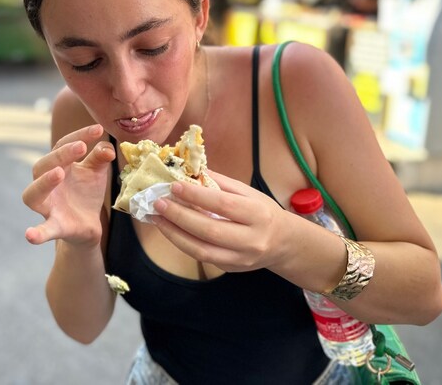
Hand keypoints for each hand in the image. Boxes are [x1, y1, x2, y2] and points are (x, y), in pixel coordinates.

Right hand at [22, 124, 114, 246]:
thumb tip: (108, 147)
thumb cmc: (86, 192)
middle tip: (81, 147)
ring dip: (44, 182)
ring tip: (59, 173)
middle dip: (60, 155)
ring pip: (33, 195)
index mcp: (57, 166)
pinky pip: (43, 230)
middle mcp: (47, 185)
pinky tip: (30, 235)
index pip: (61, 146)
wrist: (88, 224)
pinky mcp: (56, 226)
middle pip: (42, 166)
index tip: (98, 129)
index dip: (79, 135)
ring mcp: (48, 206)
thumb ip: (100, 157)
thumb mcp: (96, 172)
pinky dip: (36, 233)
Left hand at [149, 171, 288, 272]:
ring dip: (174, 234)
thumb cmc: (263, 212)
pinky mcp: (231, 269)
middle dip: (180, 216)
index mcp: (258, 214)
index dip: (197, 196)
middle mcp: (251, 240)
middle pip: (209, 230)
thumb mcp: (249, 193)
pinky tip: (170, 230)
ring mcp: (241, 259)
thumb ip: (221, 183)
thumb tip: (191, 172)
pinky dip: (183, 243)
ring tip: (157, 218)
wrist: (283, 244)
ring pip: (201, 250)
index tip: (174, 186)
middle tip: (159, 203)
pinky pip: (202, 257)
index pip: (223, 205)